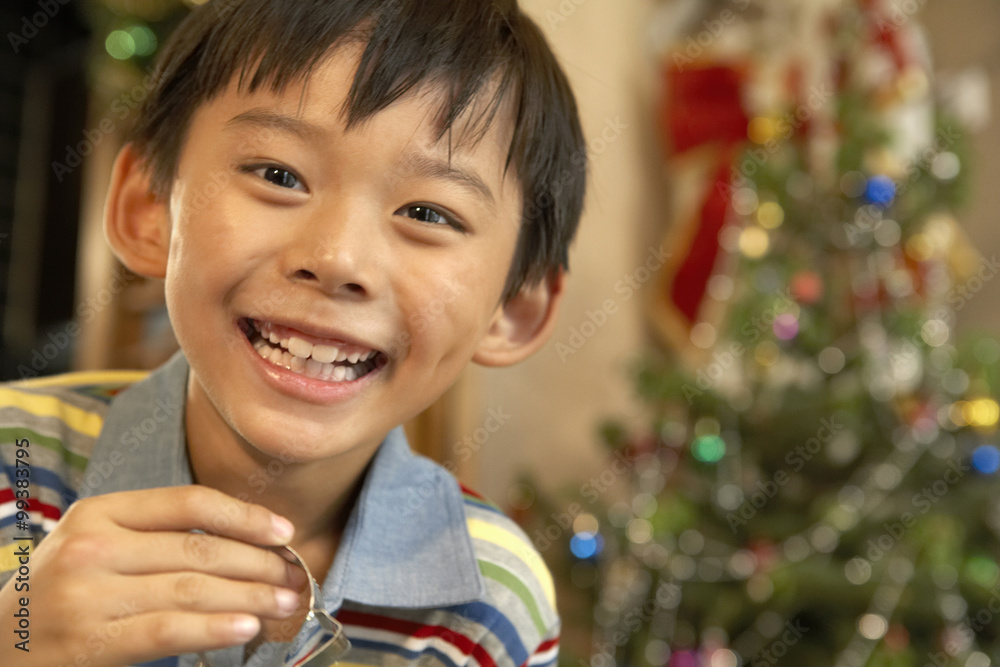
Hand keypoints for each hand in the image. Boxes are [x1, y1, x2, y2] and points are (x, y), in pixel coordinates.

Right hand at [0, 486, 306, 666]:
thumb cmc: (62, 592)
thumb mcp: (97, 544)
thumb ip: (156, 536)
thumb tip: (244, 542)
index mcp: (101, 511)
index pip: (191, 503)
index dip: (246, 516)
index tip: (285, 532)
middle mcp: (92, 547)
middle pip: (199, 549)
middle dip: (259, 563)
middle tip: (296, 575)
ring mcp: (88, 596)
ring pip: (192, 589)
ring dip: (251, 597)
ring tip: (286, 601)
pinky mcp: (89, 643)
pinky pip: (168, 630)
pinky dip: (215, 628)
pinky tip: (247, 626)